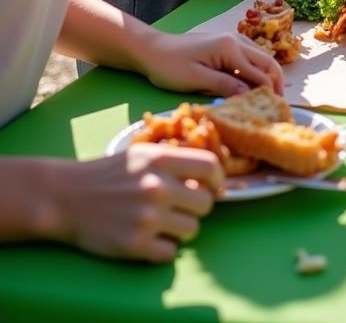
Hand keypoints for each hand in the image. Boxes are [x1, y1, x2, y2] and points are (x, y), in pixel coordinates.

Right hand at [41, 145, 221, 261]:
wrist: (65, 196)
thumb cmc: (108, 174)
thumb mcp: (143, 155)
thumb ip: (175, 163)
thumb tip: (209, 180)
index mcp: (161, 160)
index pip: (210, 166)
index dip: (219, 179)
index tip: (215, 187)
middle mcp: (157, 187)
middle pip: (206, 203)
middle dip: (197, 207)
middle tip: (181, 207)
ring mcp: (146, 217)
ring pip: (192, 229)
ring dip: (182, 229)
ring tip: (164, 223)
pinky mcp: (133, 244)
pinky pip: (170, 253)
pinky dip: (164, 249)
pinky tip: (150, 239)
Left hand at [138, 30, 283, 97]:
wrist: (152, 49)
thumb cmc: (169, 66)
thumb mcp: (195, 79)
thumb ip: (224, 85)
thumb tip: (249, 96)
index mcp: (230, 48)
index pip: (260, 72)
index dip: (270, 91)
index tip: (274, 110)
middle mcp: (237, 40)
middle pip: (268, 61)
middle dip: (276, 82)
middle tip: (278, 104)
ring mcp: (234, 40)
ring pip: (262, 57)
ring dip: (269, 76)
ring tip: (269, 98)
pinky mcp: (228, 44)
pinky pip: (251, 57)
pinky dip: (258, 71)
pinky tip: (254, 86)